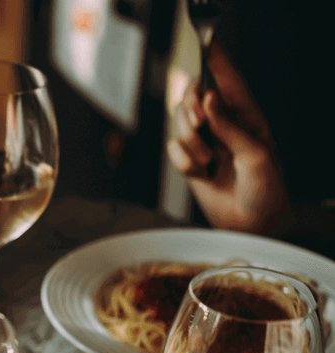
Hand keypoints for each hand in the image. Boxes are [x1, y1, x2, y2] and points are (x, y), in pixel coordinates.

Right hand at [166, 40, 289, 233]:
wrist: (252, 225)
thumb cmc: (266, 192)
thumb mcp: (257, 156)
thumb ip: (230, 127)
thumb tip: (210, 99)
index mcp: (247, 116)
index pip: (228, 79)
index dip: (216, 59)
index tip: (205, 41)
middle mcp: (223, 125)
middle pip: (192, 97)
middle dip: (191, 112)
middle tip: (201, 128)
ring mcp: (206, 142)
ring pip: (179, 123)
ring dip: (190, 143)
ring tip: (209, 162)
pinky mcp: (190, 160)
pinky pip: (172, 150)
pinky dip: (183, 162)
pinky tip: (201, 173)